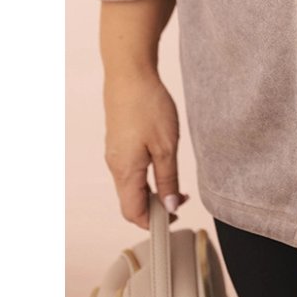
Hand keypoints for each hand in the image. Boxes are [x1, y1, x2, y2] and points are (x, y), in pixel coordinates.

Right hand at [103, 68, 189, 228]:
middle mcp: (115, 167)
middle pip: (131, 202)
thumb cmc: (148, 106)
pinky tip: (162, 162)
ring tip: (176, 182)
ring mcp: (115, 154)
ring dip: (152, 191)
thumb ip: (168, 179)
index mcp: (126, 172)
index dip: (153, 222)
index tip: (175, 218)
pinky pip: (130, 170)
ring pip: (131, 186)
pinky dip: (146, 176)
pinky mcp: (118, 142)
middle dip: (155, 208)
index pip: (134, 213)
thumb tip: (170, 207)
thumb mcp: (166, 146)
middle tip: (181, 199)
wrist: (129, 74)